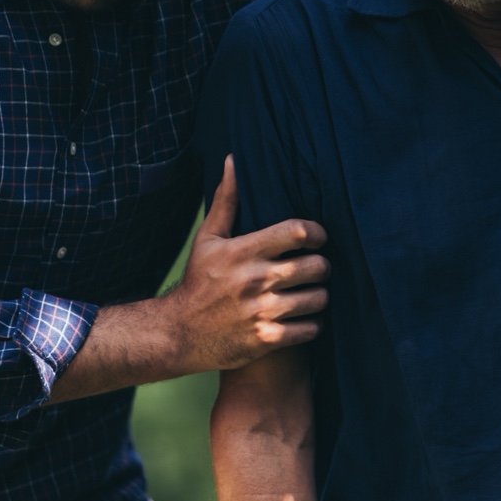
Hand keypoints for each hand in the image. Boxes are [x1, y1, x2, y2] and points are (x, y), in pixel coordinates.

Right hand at [162, 156, 330, 372]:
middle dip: (323, 266)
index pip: (296, 232)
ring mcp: (261, 312)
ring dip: (320, 295)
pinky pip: (310, 329)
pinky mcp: (266, 340)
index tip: (317, 237)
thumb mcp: (208, 239)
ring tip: (312, 293)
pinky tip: (303, 318)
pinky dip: (312, 324)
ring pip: (318, 299)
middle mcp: (255, 280)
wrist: (178, 334)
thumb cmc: (198, 281)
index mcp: (243, 251)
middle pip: (316, 266)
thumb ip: (226, 200)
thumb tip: (233, 160)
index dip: (316, 232)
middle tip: (317, 267)